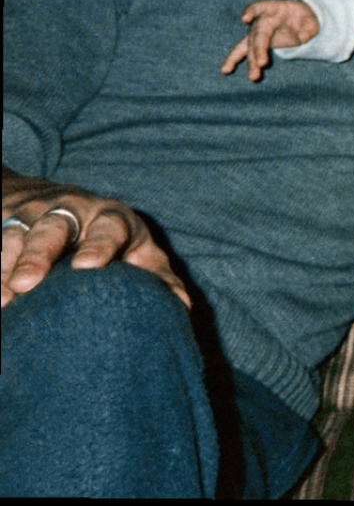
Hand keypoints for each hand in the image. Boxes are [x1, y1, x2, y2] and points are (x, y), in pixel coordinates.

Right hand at [2, 174, 191, 309]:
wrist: (54, 202)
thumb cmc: (107, 236)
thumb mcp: (134, 248)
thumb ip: (157, 276)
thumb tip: (181, 307)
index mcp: (110, 217)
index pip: (108, 226)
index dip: (99, 244)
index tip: (88, 267)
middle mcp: (68, 212)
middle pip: (52, 227)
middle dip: (38, 252)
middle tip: (27, 283)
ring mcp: (28, 218)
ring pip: (12, 236)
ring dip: (3, 265)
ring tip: (2, 299)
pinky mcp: (0, 228)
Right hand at [221, 0, 319, 81]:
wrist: (296, 18)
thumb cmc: (303, 16)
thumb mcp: (311, 18)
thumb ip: (309, 25)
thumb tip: (306, 34)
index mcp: (274, 8)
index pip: (261, 6)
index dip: (252, 11)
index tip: (245, 18)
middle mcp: (262, 19)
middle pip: (257, 34)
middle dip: (258, 49)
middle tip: (261, 63)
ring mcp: (257, 32)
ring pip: (250, 47)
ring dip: (251, 62)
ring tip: (253, 77)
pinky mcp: (255, 43)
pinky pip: (243, 51)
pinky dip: (233, 60)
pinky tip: (225, 70)